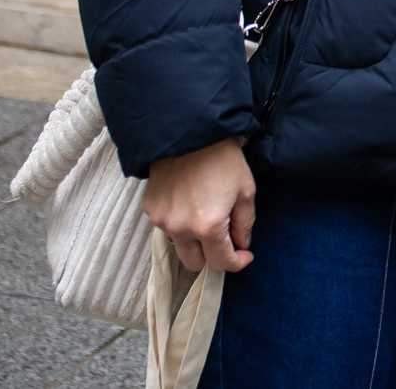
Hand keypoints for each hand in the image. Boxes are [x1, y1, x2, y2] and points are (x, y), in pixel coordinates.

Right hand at [143, 138, 255, 272]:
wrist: (190, 133)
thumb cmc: (223, 159)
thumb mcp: (245, 190)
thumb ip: (245, 223)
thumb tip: (241, 244)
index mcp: (208, 227)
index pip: (221, 262)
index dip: (237, 262)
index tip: (245, 255)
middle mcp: (180, 229)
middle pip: (195, 263)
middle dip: (212, 256)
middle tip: (225, 238)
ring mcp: (161, 220)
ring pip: (179, 245)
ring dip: (193, 240)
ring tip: (206, 215)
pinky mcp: (150, 209)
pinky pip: (166, 226)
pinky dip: (178, 222)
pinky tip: (188, 202)